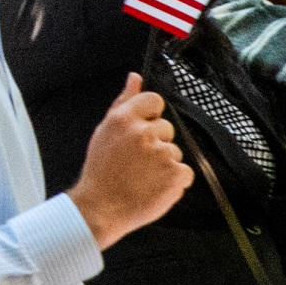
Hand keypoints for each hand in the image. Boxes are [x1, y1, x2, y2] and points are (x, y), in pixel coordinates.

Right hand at [72, 71, 191, 245]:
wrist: (101, 207)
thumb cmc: (101, 170)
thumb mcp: (105, 131)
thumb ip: (124, 102)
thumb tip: (135, 77)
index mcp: (124, 119)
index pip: (154, 100)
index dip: (150, 116)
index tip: (141, 131)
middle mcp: (143, 133)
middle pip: (166, 128)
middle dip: (156, 143)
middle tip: (136, 161)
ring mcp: (161, 154)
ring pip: (174, 151)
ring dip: (164, 164)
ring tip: (143, 176)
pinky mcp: (175, 174)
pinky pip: (184, 172)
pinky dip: (174, 181)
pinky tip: (154, 186)